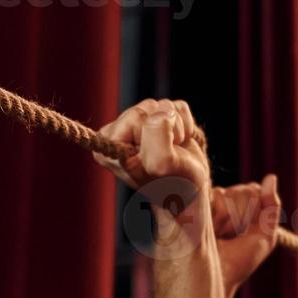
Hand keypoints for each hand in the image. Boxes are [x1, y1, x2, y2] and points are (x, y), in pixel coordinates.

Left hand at [94, 99, 208, 190]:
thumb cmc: (172, 184)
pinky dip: (186, 124)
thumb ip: (156, 133)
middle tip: (168, 154)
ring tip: (173, 150)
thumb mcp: (161, 164)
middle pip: (148, 107)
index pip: (136, 117)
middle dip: (167, 130)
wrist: (189, 192)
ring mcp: (137, 124)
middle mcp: (117, 133)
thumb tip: (163, 111)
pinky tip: (178, 142)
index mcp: (108, 145)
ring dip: (177, 128)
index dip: (154, 136)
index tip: (156, 157)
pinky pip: (178, 106)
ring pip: (163, 105)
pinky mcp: (158, 118)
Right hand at [212, 175, 280, 297]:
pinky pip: (215, 197)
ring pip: (230, 194)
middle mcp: (225, 200)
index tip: (249, 231)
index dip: (255, 210)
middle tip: (234, 237)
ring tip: (221, 236)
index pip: (254, 189)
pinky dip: (219, 218)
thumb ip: (271, 207)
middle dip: (244, 217)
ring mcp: (208, 202)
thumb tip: (270, 177)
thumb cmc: (240, 260)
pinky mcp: (194, 204)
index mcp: (243, 206)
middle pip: (245, 191)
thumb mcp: (265, 236)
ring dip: (230, 220)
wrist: (215, 275)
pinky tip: (212, 231)